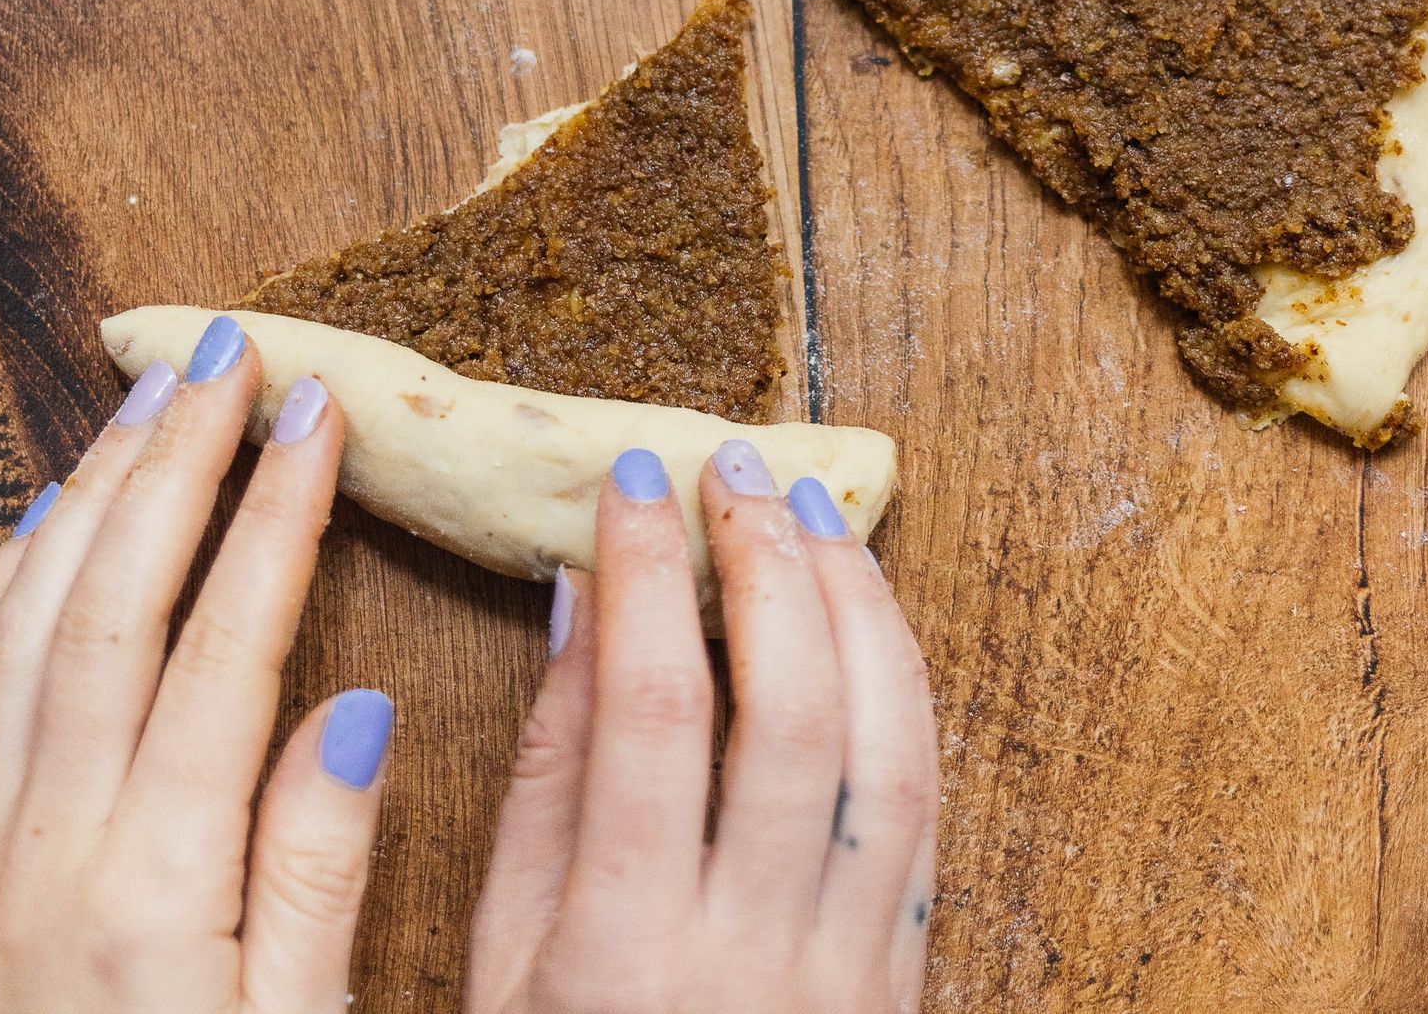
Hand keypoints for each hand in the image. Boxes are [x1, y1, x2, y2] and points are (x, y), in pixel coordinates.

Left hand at [0, 316, 391, 1013]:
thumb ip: (317, 869)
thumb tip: (357, 707)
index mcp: (157, 880)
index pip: (225, 644)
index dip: (277, 513)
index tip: (323, 411)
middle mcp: (50, 843)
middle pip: (110, 602)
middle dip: (176, 461)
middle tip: (232, 353)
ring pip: (24, 626)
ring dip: (88, 497)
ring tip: (150, 404)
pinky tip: (39, 533)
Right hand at [466, 440, 936, 1013]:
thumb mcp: (503, 960)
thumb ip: (544, 783)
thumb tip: (572, 606)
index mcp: (627, 953)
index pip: (653, 716)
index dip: (644, 580)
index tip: (629, 483)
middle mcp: (755, 950)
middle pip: (793, 711)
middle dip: (764, 566)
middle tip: (730, 465)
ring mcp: (849, 959)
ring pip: (887, 742)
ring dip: (855, 606)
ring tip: (806, 511)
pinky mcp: (907, 961)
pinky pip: (924, 798)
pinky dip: (900, 687)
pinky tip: (863, 617)